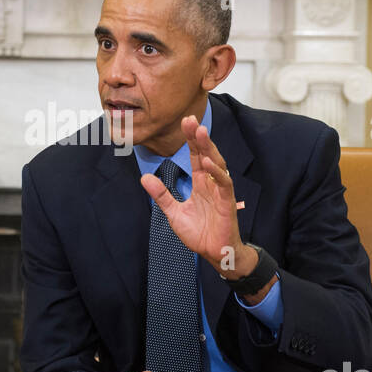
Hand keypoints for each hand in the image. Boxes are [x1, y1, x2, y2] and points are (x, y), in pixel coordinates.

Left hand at [139, 115, 246, 276]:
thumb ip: (161, 195)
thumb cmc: (200, 233)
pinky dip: (216, 172)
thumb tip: (145, 178)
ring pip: (216, 164)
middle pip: (205, 154)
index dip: (190, 139)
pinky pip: (223, 183)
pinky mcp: (227, 202)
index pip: (195, 155)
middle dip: (198, 137)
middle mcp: (210, 183)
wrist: (214, 253)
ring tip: (200, 132)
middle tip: (190, 119)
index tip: (184, 122)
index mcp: (199, 182)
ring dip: (208, 148)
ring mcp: (220, 191)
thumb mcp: (174, 212)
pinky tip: (206, 162)